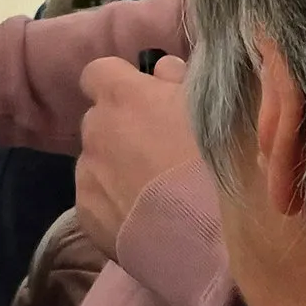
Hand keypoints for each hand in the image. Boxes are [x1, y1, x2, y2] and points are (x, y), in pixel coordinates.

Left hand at [75, 53, 197, 257]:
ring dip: (117, 166)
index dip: (120, 83)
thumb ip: (180, 80)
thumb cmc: (219, 159)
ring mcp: (87, 173)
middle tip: (160, 150)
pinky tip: (147, 217)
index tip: (144, 99)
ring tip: (158, 191)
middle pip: (100, 120)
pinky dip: (114, 202)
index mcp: (122, 96)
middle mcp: (95, 130)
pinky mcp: (85, 214)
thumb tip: (161, 69)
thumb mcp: (213, 105)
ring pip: (96, 160)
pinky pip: (96, 198)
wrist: (211, 235)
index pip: (98, 73)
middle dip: (123, 128)